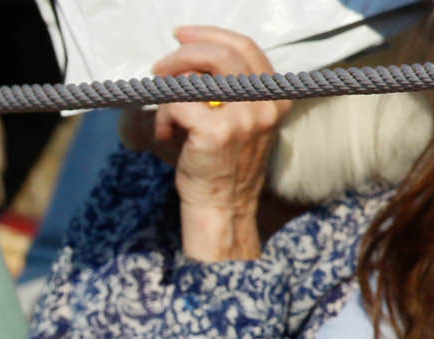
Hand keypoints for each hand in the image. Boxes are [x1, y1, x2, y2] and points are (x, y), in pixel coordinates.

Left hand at [147, 27, 288, 261]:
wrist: (220, 207)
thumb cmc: (218, 165)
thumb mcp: (233, 120)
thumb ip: (223, 88)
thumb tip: (183, 59)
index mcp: (274, 95)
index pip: (245, 47)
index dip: (211, 35)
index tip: (183, 36)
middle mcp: (265, 103)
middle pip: (222, 53)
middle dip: (184, 52)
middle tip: (160, 66)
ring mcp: (244, 117)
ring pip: (196, 76)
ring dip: (170, 86)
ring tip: (162, 108)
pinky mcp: (217, 132)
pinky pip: (177, 103)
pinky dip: (163, 117)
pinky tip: (165, 136)